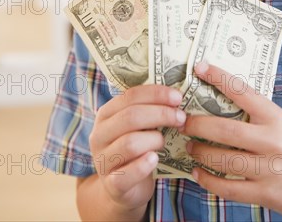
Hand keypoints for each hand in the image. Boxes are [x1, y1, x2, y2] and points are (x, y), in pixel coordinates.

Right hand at [89, 84, 185, 214]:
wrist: (122, 188)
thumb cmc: (136, 149)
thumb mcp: (137, 126)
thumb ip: (148, 109)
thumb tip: (176, 96)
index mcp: (106, 114)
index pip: (130, 95)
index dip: (156, 94)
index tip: (178, 97)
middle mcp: (100, 135)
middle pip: (131, 117)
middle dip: (161, 114)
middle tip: (181, 117)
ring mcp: (103, 160)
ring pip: (130, 143)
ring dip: (155, 139)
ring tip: (164, 142)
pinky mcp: (111, 184)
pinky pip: (127, 174)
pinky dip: (143, 166)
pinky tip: (155, 159)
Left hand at [182, 62, 281, 218]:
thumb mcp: (280, 121)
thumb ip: (254, 113)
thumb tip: (216, 97)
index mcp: (275, 117)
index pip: (243, 92)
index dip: (219, 78)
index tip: (200, 67)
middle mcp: (272, 141)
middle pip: (225, 130)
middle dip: (197, 125)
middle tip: (182, 121)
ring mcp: (269, 169)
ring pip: (223, 159)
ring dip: (200, 152)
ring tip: (188, 145)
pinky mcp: (265, 193)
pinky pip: (228, 188)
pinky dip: (207, 180)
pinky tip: (197, 172)